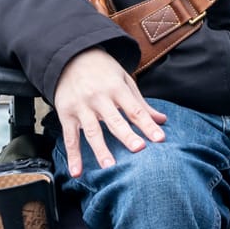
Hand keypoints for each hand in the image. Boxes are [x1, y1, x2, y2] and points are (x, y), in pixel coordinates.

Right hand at [52, 47, 166, 171]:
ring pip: (92, 131)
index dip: (147, 124)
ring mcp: (81, 107)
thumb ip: (141, 103)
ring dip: (100, 150)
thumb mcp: (124, 80)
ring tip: (110, 167)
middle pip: (114, 120)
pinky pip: (70, 138)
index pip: (135, 109)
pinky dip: (73, 156)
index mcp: (116, 88)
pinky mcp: (66, 114)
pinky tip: (77, 171)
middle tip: (138, 149)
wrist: (70, 57)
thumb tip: (163, 120)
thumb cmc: (103, 70)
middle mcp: (98, 97)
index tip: (160, 139)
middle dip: (126, 135)